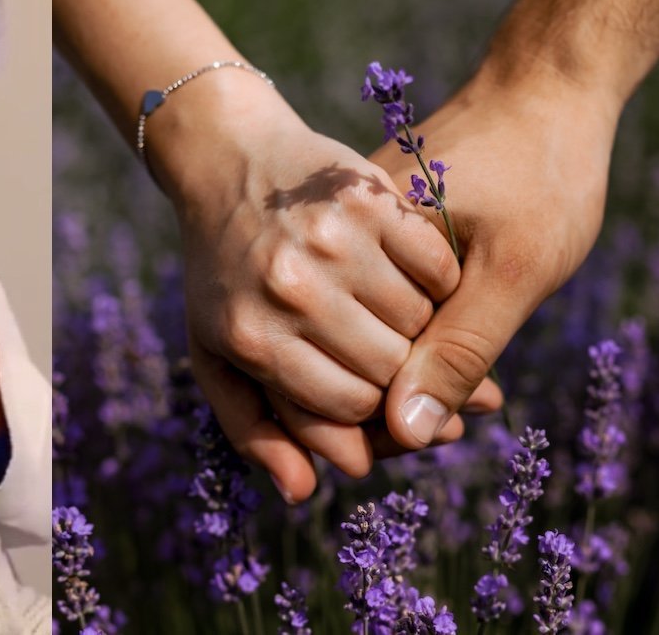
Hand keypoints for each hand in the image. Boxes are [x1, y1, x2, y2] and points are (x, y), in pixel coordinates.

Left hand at [147, 74, 465, 500]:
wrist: (231, 165)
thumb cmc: (224, 275)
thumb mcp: (218, 355)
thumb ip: (256, 430)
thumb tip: (303, 493)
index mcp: (250, 336)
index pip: (345, 410)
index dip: (367, 414)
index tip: (370, 395)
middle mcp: (290, 289)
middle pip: (388, 371)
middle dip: (399, 376)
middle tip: (395, 358)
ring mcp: (332, 241)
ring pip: (420, 324)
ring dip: (423, 331)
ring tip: (397, 318)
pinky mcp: (370, 198)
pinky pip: (437, 269)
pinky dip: (440, 283)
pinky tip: (414, 277)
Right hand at [368, 69, 615, 448]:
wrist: (538, 88)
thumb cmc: (540, 170)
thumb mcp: (516, 270)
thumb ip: (457, 350)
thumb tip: (406, 432)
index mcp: (347, 244)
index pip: (339, 368)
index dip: (390, 421)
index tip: (448, 433)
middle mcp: (325, 246)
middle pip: (332, 364)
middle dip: (393, 408)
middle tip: (462, 417)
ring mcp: (336, 240)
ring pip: (341, 349)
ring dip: (394, 381)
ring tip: (460, 393)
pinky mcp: (355, 236)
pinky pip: (358, 315)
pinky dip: (398, 344)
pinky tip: (438, 352)